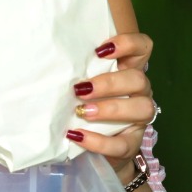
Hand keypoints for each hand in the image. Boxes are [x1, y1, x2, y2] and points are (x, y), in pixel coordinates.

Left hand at [65, 32, 155, 179]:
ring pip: (142, 108)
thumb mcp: (82, 84)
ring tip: (83, 112)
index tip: (100, 50)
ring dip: (110, 109)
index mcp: (128, 70)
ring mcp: (139, 118)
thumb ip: (77, 72)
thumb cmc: (84, 104)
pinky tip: (78, 136)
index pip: (142, 47)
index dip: (128, 44)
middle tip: (81, 90)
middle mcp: (139, 91)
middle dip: (109, 83)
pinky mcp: (132, 143)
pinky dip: (99, 141)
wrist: (92, 147)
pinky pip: (123, 144)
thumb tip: (48, 62)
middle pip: (138, 79)